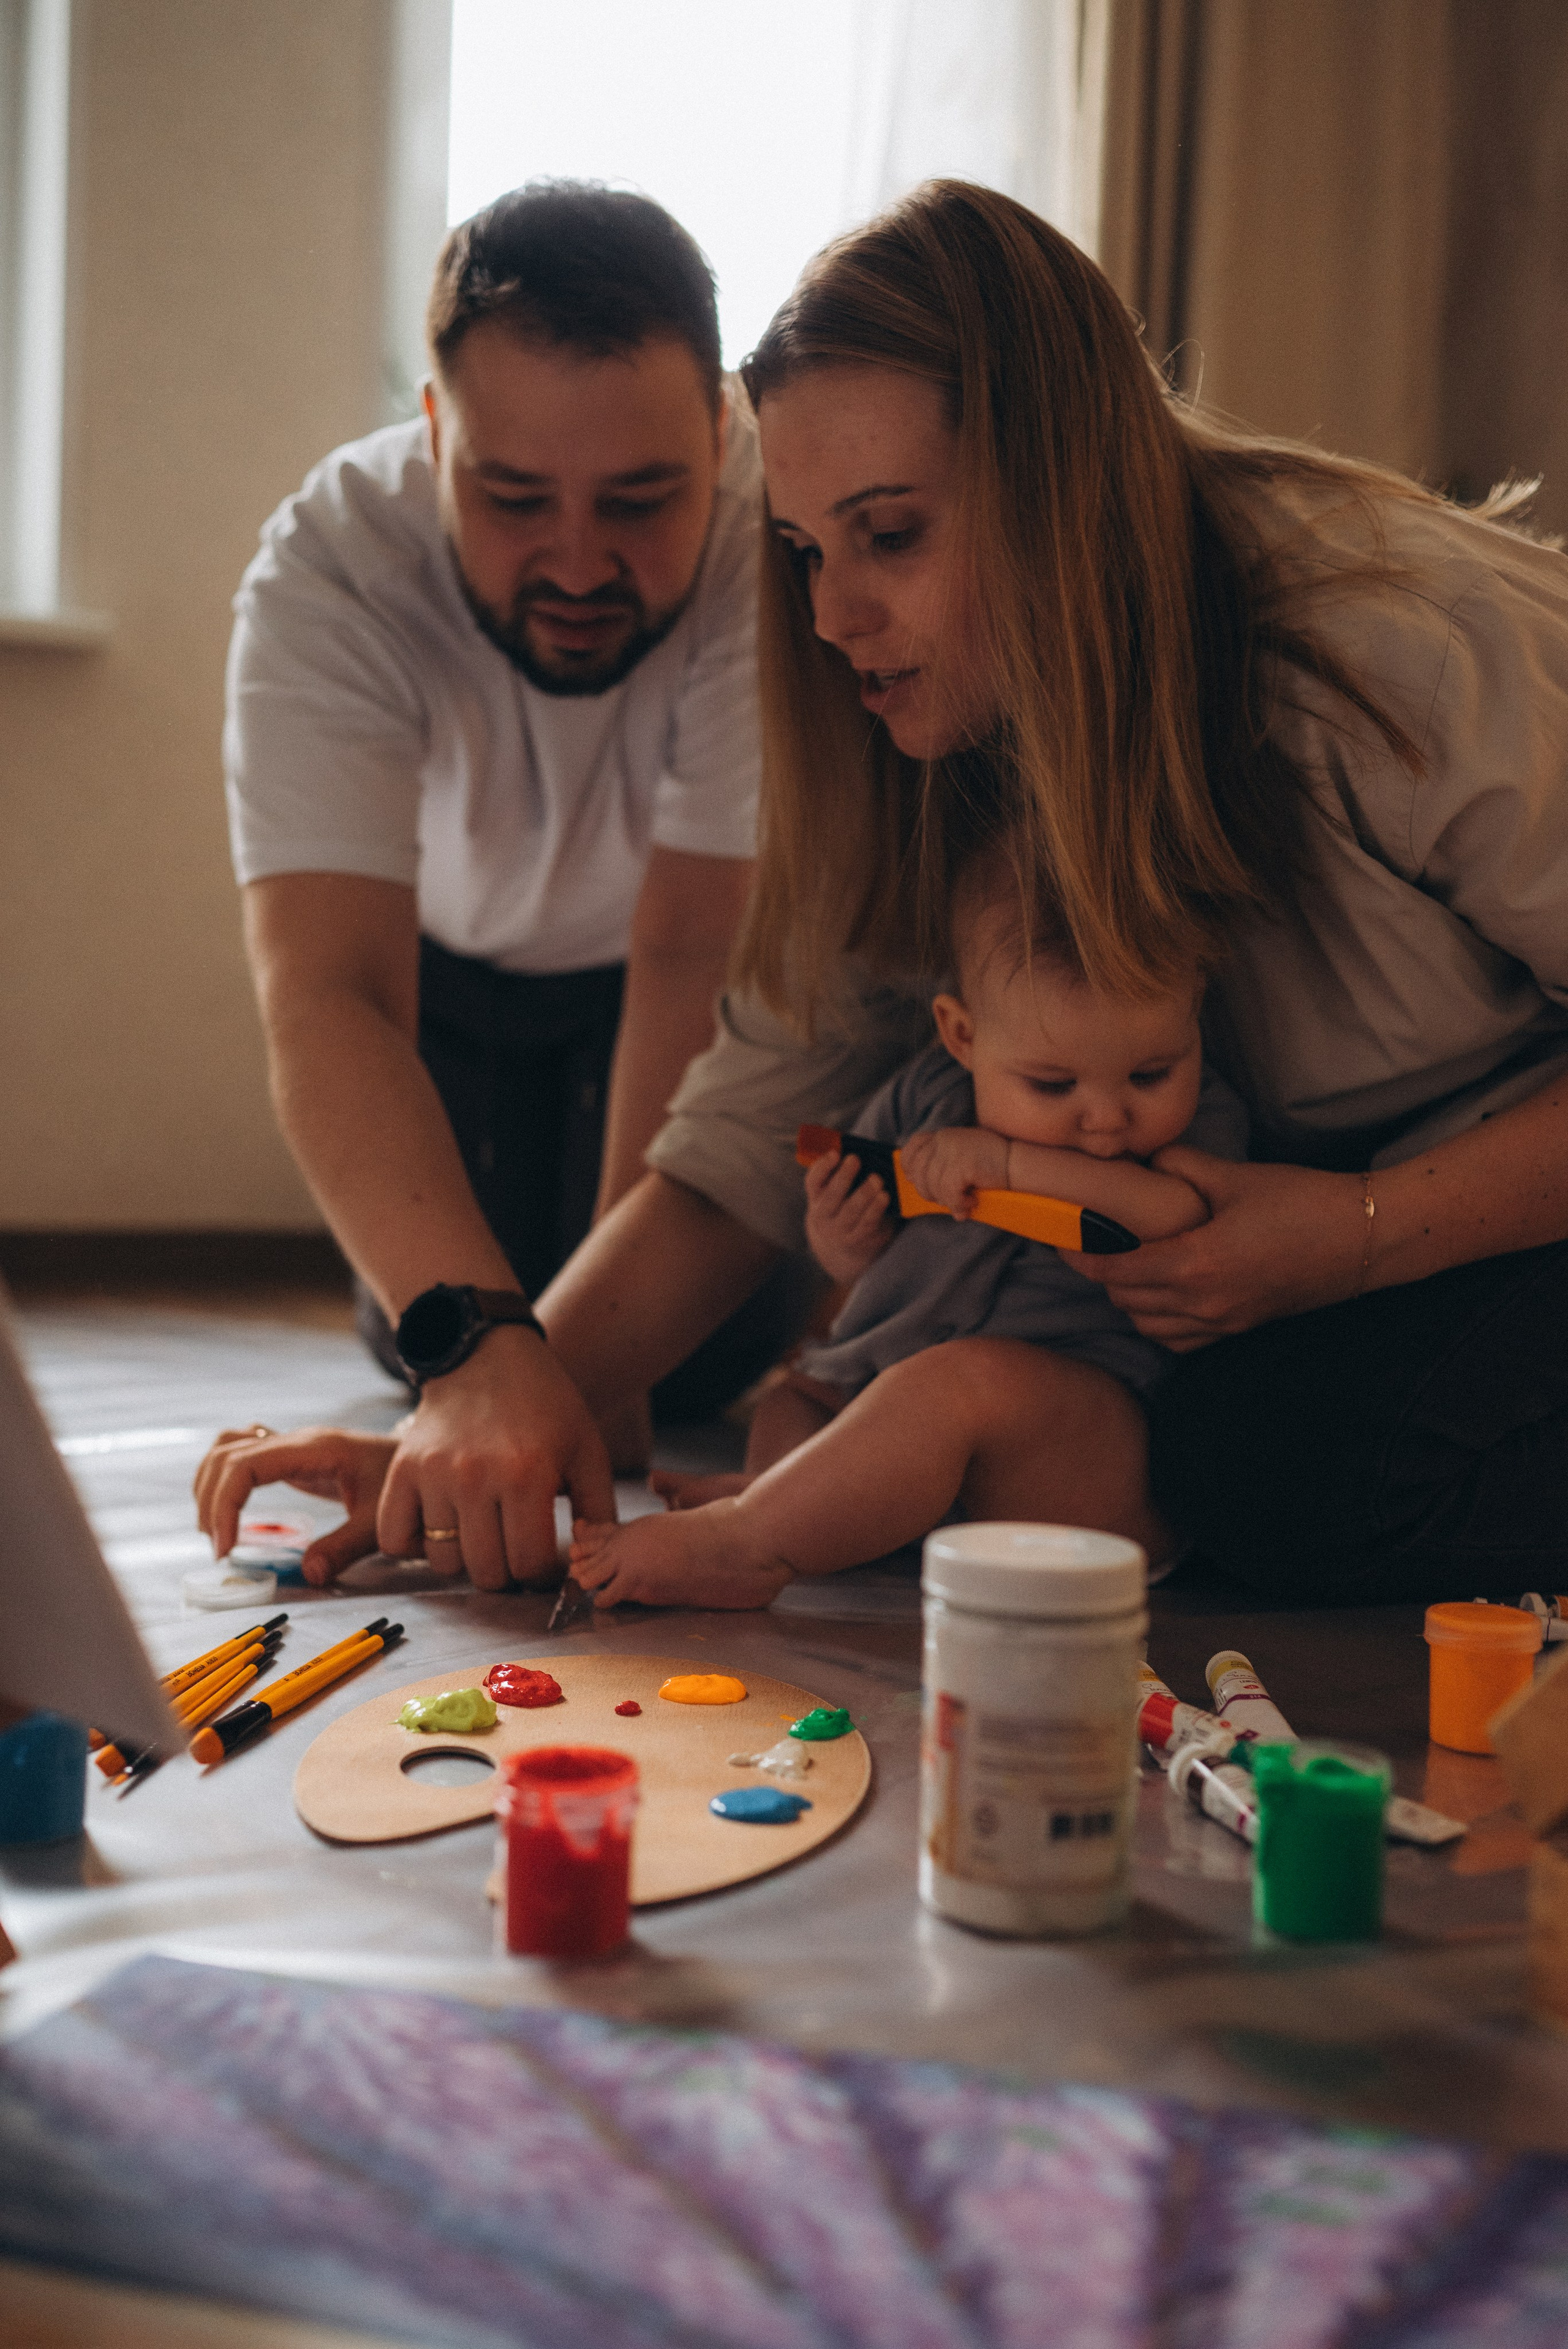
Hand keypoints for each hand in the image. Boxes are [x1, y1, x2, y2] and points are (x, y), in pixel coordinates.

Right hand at [194, 1426, 396, 1585]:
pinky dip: (224, 1479)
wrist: (424, 1462)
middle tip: (220, 1549)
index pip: (246, 1465)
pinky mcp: (291, 1456)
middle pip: (227, 1454)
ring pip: (228, 1447)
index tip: (225, 1549)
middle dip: (211, 1501)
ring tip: (217, 1531)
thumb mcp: (379, 1522)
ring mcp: (292, 1444)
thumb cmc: (404, 1488)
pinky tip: (229, 1510)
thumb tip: (311, 1575)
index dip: (224, 1504)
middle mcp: (297, 1441)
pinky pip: (242, 1453)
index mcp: (314, 1450)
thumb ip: (346, 1547)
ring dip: (211, 1486)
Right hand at [375, 1325, 615, 1589]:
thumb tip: (587, 1567)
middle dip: (507, 1572)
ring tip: (483, 1534)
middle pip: (486, 1571)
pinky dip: (415, 1545)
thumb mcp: (588, 1451)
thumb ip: (598, 1512)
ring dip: (465, 1558)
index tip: (545, 1562)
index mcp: (527, 1474)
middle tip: (514, 1550)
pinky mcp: (403, 1469)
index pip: (528, 1565)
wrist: (490, 1355)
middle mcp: (475, 1476)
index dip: (542, 1575)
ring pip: (444, 1561)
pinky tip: (442, 1529)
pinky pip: (395, 1538)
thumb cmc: (547, 1406)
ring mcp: (433, 1473)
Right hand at [803, 1149, 893, 1282]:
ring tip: (876, 1179)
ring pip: (851, 1210)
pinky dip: (876, 1209)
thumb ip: (836, 1176)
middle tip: (856, 1159)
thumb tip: (856, 1151)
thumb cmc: (839, 1210)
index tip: (834, 1153)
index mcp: (815, 1199)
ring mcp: (839, 1230)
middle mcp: (823, 1216)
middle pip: (831, 1195)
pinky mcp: (857, 1240)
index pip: (813, 1182)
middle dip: (844, 1176)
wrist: (839, 1249)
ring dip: (864, 1193)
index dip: (822, 1167)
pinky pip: (867, 1223)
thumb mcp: (830, 1196)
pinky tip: (884, 1196)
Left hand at [899, 1126, 1008, 1215]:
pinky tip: (971, 1203)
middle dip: (929, 1192)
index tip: (920, 1183)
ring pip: (933, 1186)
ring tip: (964, 1203)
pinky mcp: (962, 1164)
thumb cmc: (992, 1165)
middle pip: (918, 1172)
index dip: (910, 1170)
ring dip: (948, 1201)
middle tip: (949, 1200)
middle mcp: (944, 1139)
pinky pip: (948, 1193)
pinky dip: (958, 1204)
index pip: (912, 1150)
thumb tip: (919, 1186)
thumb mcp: (962, 1156)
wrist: (1018, 1163)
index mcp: (942, 1136)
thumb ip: (942, 1165)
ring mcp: (952, 1150)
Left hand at [1061, 1148, 1364, 1348]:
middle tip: (1093, 1238)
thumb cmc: (1304, 1202)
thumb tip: (1144, 1160)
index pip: (1115, 1268)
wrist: (1363, 1241)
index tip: (1061, 1235)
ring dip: (1129, 1297)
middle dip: (1102, 1270)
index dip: (1080, 1253)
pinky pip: (1179, 1338)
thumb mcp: (1235, 1177)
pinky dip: (1159, 1319)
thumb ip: (1180, 1167)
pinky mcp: (1238, 1328)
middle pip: (1124, 1298)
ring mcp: (1221, 1323)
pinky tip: (1163, 1289)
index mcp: (1195, 1264)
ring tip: (1128, 1261)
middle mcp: (1202, 1304)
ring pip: (1147, 1324)